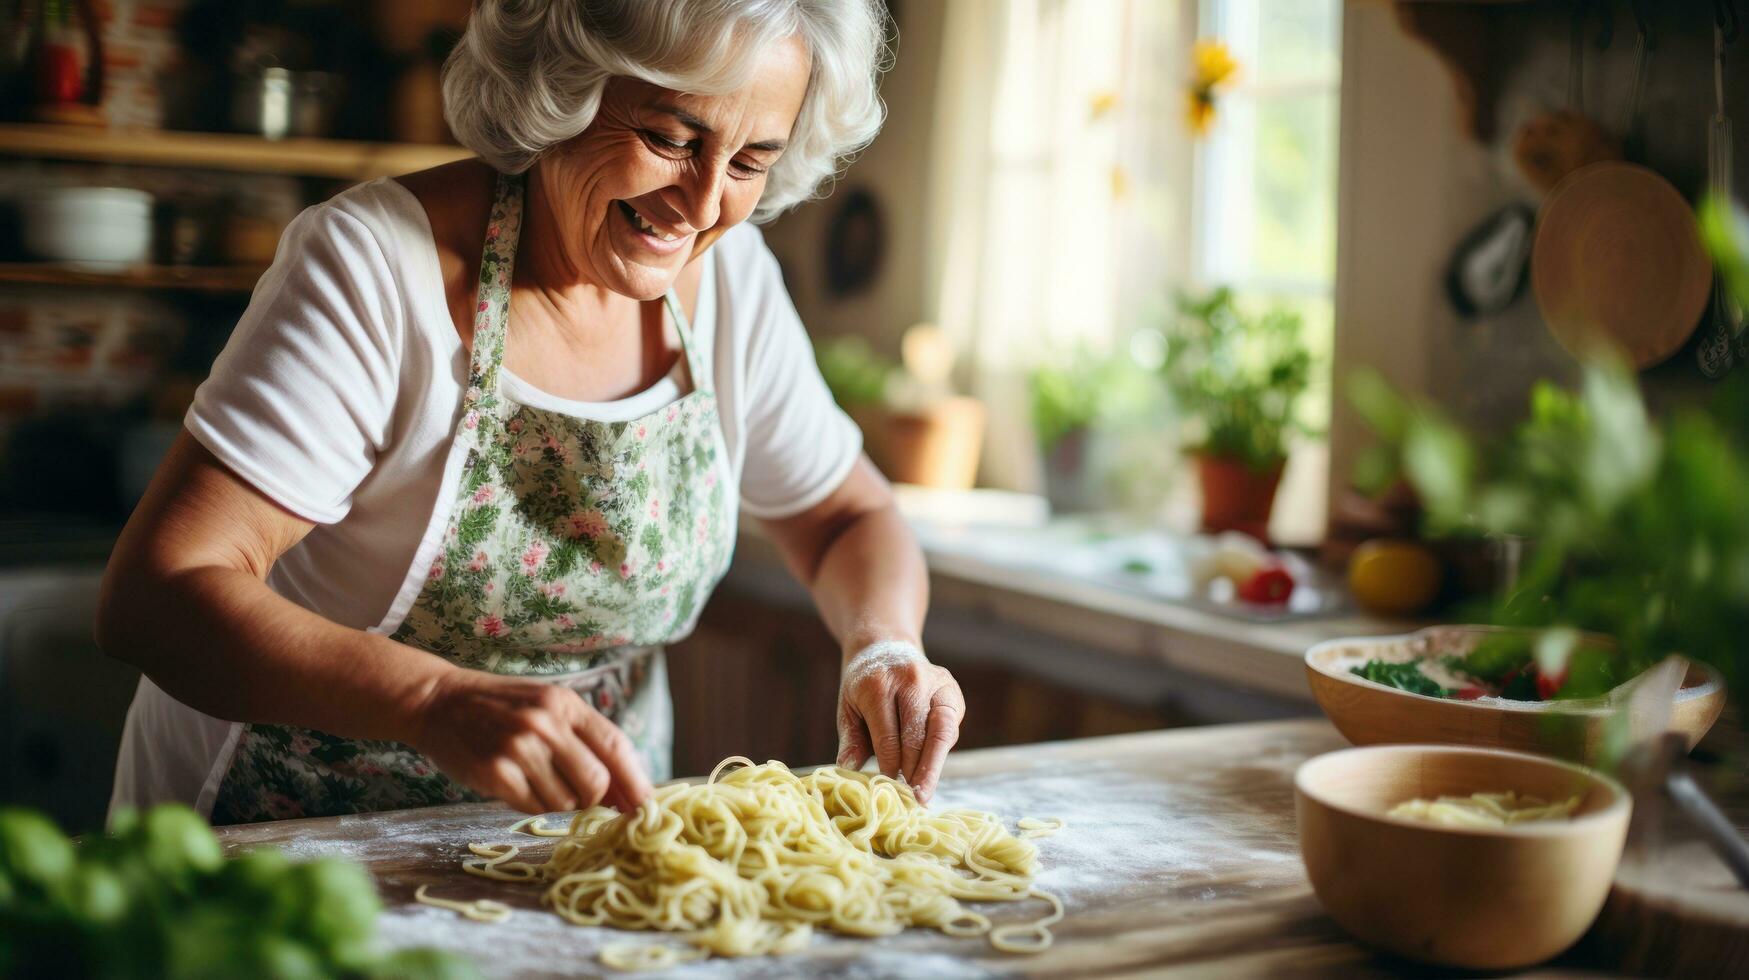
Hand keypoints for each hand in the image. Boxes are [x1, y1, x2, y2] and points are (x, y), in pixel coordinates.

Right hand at [406, 669, 653, 814]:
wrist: (438, 703)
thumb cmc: (501, 707)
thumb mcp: (547, 705)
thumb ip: (585, 740)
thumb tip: (626, 792)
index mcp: (565, 703)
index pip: (616, 747)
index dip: (636, 781)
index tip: (645, 806)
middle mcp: (545, 724)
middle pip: (596, 783)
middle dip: (595, 799)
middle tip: (579, 795)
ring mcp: (519, 749)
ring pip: (565, 803)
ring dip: (559, 803)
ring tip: (536, 779)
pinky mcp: (495, 773)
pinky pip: (533, 808)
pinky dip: (531, 804)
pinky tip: (516, 784)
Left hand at [835, 641, 964, 803]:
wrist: (886, 647)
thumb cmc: (863, 685)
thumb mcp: (848, 707)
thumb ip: (851, 739)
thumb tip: (848, 769)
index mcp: (878, 684)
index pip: (888, 736)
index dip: (890, 767)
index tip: (889, 790)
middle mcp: (911, 679)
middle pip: (918, 736)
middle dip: (914, 771)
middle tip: (912, 800)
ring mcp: (935, 682)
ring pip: (941, 732)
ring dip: (934, 766)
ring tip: (926, 794)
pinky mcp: (951, 690)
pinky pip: (950, 726)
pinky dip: (941, 750)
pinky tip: (931, 770)